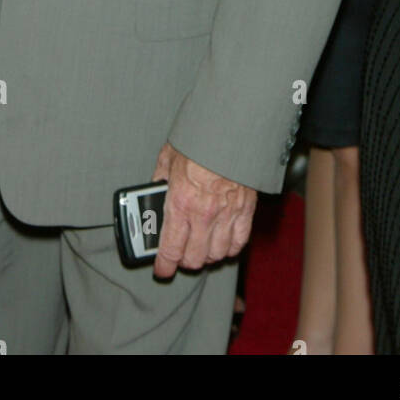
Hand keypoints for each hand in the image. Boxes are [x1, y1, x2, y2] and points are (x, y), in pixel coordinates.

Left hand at [151, 142, 256, 279]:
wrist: (230, 129)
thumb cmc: (198, 140)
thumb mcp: (169, 156)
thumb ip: (160, 178)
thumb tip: (154, 189)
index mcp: (180, 202)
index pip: (170, 250)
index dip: (164, 266)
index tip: (162, 270)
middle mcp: (203, 214)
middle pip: (194, 258)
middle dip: (184, 261)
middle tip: (180, 255)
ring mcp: (226, 215)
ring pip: (216, 255)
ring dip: (207, 256)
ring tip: (201, 249)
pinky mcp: (245, 211)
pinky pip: (238, 242)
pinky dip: (230, 248)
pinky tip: (223, 243)